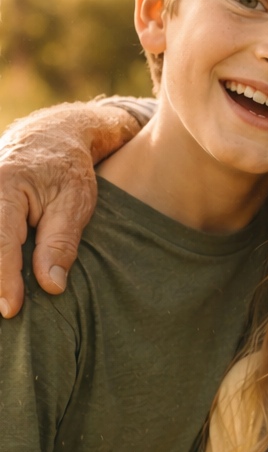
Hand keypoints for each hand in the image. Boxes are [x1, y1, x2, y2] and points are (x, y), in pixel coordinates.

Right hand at [0, 100, 139, 317]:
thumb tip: (51, 287)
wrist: (49, 137)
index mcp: (6, 187)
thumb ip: (61, 244)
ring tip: (5, 304)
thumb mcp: (76, 202)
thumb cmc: (68, 169)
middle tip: (6, 314)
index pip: (1, 242)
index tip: (10, 310)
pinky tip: (3, 285)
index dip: (4, 279)